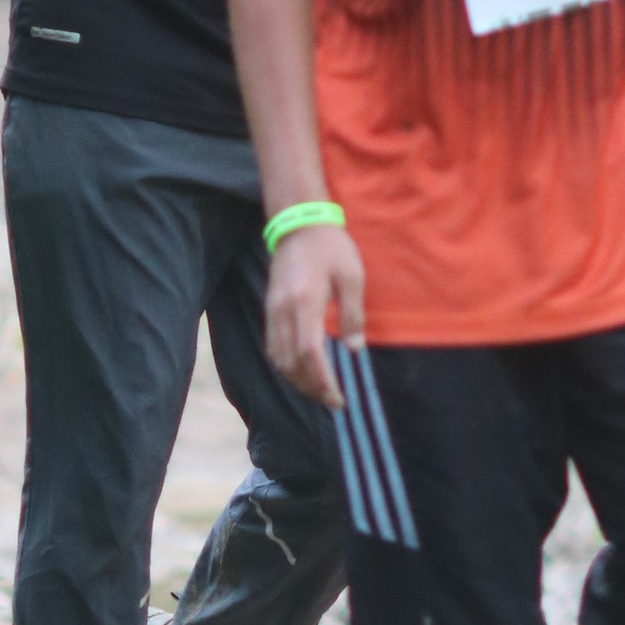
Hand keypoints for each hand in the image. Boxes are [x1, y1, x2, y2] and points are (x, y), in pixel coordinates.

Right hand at [265, 222, 367, 408]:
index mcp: (305, 303)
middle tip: (332, 401)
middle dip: (311, 388)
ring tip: (319, 391)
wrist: (299, 223)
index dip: (323, 381)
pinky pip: (272, 346)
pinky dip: (286, 365)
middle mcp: (283, 311)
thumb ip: (353, 314)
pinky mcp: (270, 308)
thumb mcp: (352, 276)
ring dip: (297, 380)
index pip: (311, 354)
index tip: (339, 398)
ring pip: (278, 358)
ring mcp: (272, 310)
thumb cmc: (330, 247)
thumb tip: (354, 349)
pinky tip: (302, 370)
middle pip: (291, 363)